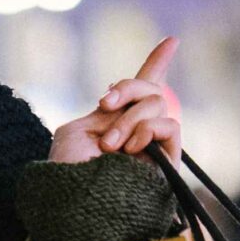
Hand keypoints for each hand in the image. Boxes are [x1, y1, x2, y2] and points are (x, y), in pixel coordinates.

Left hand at [49, 37, 182, 165]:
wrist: (75, 199)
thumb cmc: (67, 170)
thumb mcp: (76, 130)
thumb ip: (107, 111)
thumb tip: (131, 104)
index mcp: (114, 119)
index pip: (141, 87)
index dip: (157, 62)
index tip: (172, 41)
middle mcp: (138, 129)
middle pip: (150, 88)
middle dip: (126, 89)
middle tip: (104, 104)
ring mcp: (153, 143)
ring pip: (158, 104)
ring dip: (130, 119)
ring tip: (111, 146)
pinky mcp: (167, 159)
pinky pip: (170, 126)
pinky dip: (148, 130)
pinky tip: (131, 148)